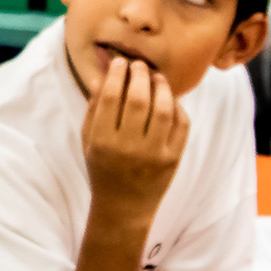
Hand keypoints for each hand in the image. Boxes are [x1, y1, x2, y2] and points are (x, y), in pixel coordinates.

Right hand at [81, 57, 189, 226]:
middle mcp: (128, 147)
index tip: (121, 63)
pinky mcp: (173, 159)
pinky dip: (176, 106)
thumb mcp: (89, 141)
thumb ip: (93, 108)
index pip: (110, 98)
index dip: (116, 75)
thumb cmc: (103, 169)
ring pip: (162, 109)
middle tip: (139, 65)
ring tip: (156, 77)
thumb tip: (100, 74)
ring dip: (161, 86)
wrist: (123, 208)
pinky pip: (180, 123)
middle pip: (137, 99)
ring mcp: (154, 154)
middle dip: (139, 75)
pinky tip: (168, 99)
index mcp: (103, 141)